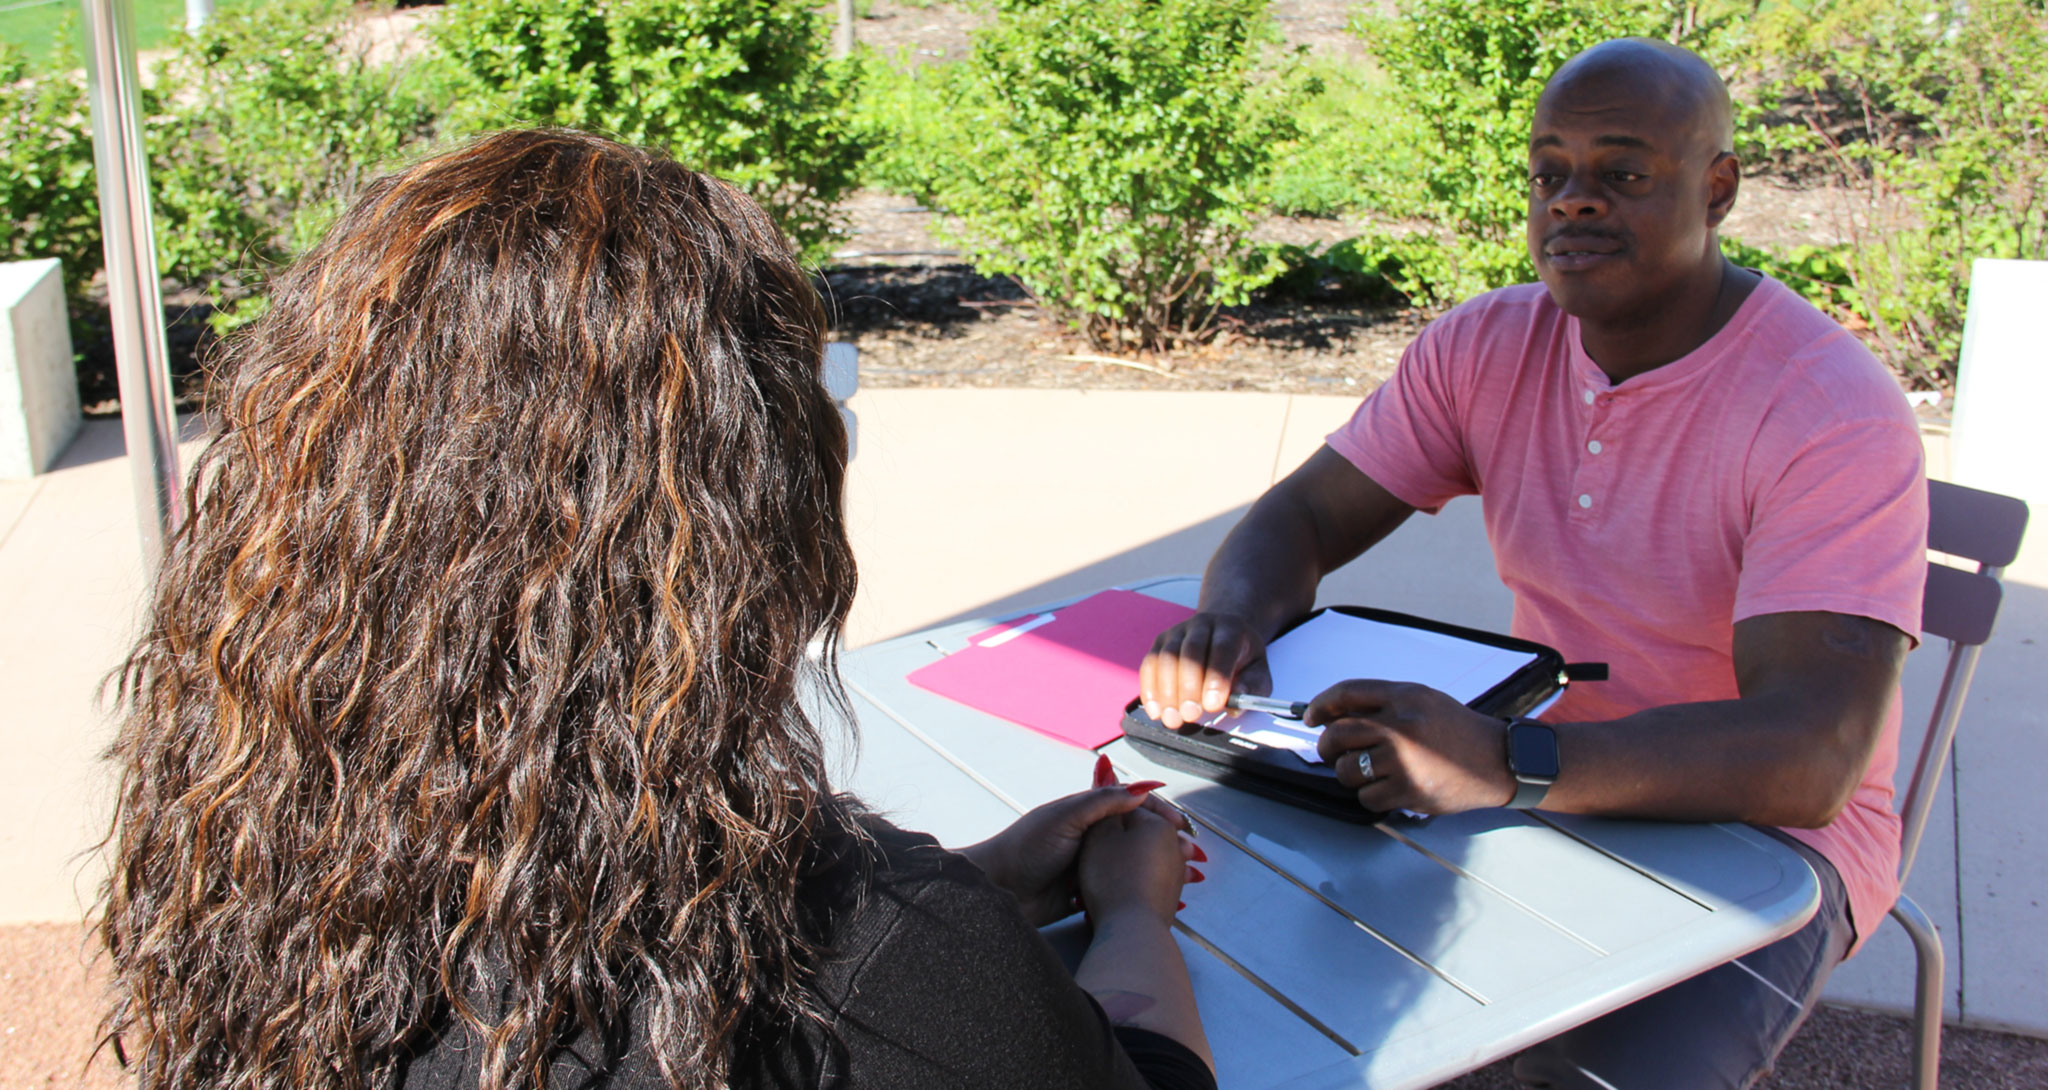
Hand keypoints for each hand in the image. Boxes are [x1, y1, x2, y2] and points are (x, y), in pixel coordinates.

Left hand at [959, 756, 1191, 925]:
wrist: (998, 891)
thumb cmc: (1025, 848)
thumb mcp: (1066, 818)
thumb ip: (1102, 802)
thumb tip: (1141, 787)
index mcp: (1085, 811)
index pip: (1131, 805)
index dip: (1157, 813)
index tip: (1179, 826)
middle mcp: (1090, 837)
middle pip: (1136, 835)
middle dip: (1165, 843)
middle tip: (1191, 856)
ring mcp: (1088, 865)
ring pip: (1132, 864)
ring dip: (1159, 868)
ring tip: (1187, 878)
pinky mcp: (1084, 893)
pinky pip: (1119, 889)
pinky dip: (1141, 891)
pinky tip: (1161, 899)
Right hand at [1140, 612, 1272, 727]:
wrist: (1223, 634)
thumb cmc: (1241, 658)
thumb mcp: (1258, 672)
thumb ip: (1251, 688)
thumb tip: (1234, 705)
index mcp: (1231, 629)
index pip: (1223, 649)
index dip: (1216, 678)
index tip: (1213, 705)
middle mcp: (1202, 624)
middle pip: (1191, 652)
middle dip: (1189, 687)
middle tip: (1190, 715)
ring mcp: (1178, 631)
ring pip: (1166, 657)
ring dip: (1167, 691)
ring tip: (1172, 718)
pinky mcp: (1160, 642)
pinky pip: (1149, 664)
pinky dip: (1150, 689)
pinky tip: (1156, 710)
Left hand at [1307, 680, 1516, 813]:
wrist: (1497, 760)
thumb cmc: (1456, 730)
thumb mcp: (1422, 701)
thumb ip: (1382, 704)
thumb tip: (1333, 716)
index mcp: (1404, 697)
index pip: (1346, 693)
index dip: (1320, 705)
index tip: (1311, 717)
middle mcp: (1401, 726)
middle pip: (1337, 734)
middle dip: (1326, 746)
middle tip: (1331, 752)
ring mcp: (1404, 760)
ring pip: (1347, 770)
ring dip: (1349, 773)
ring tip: (1369, 771)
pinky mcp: (1410, 791)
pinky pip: (1367, 797)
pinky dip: (1372, 795)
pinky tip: (1389, 787)